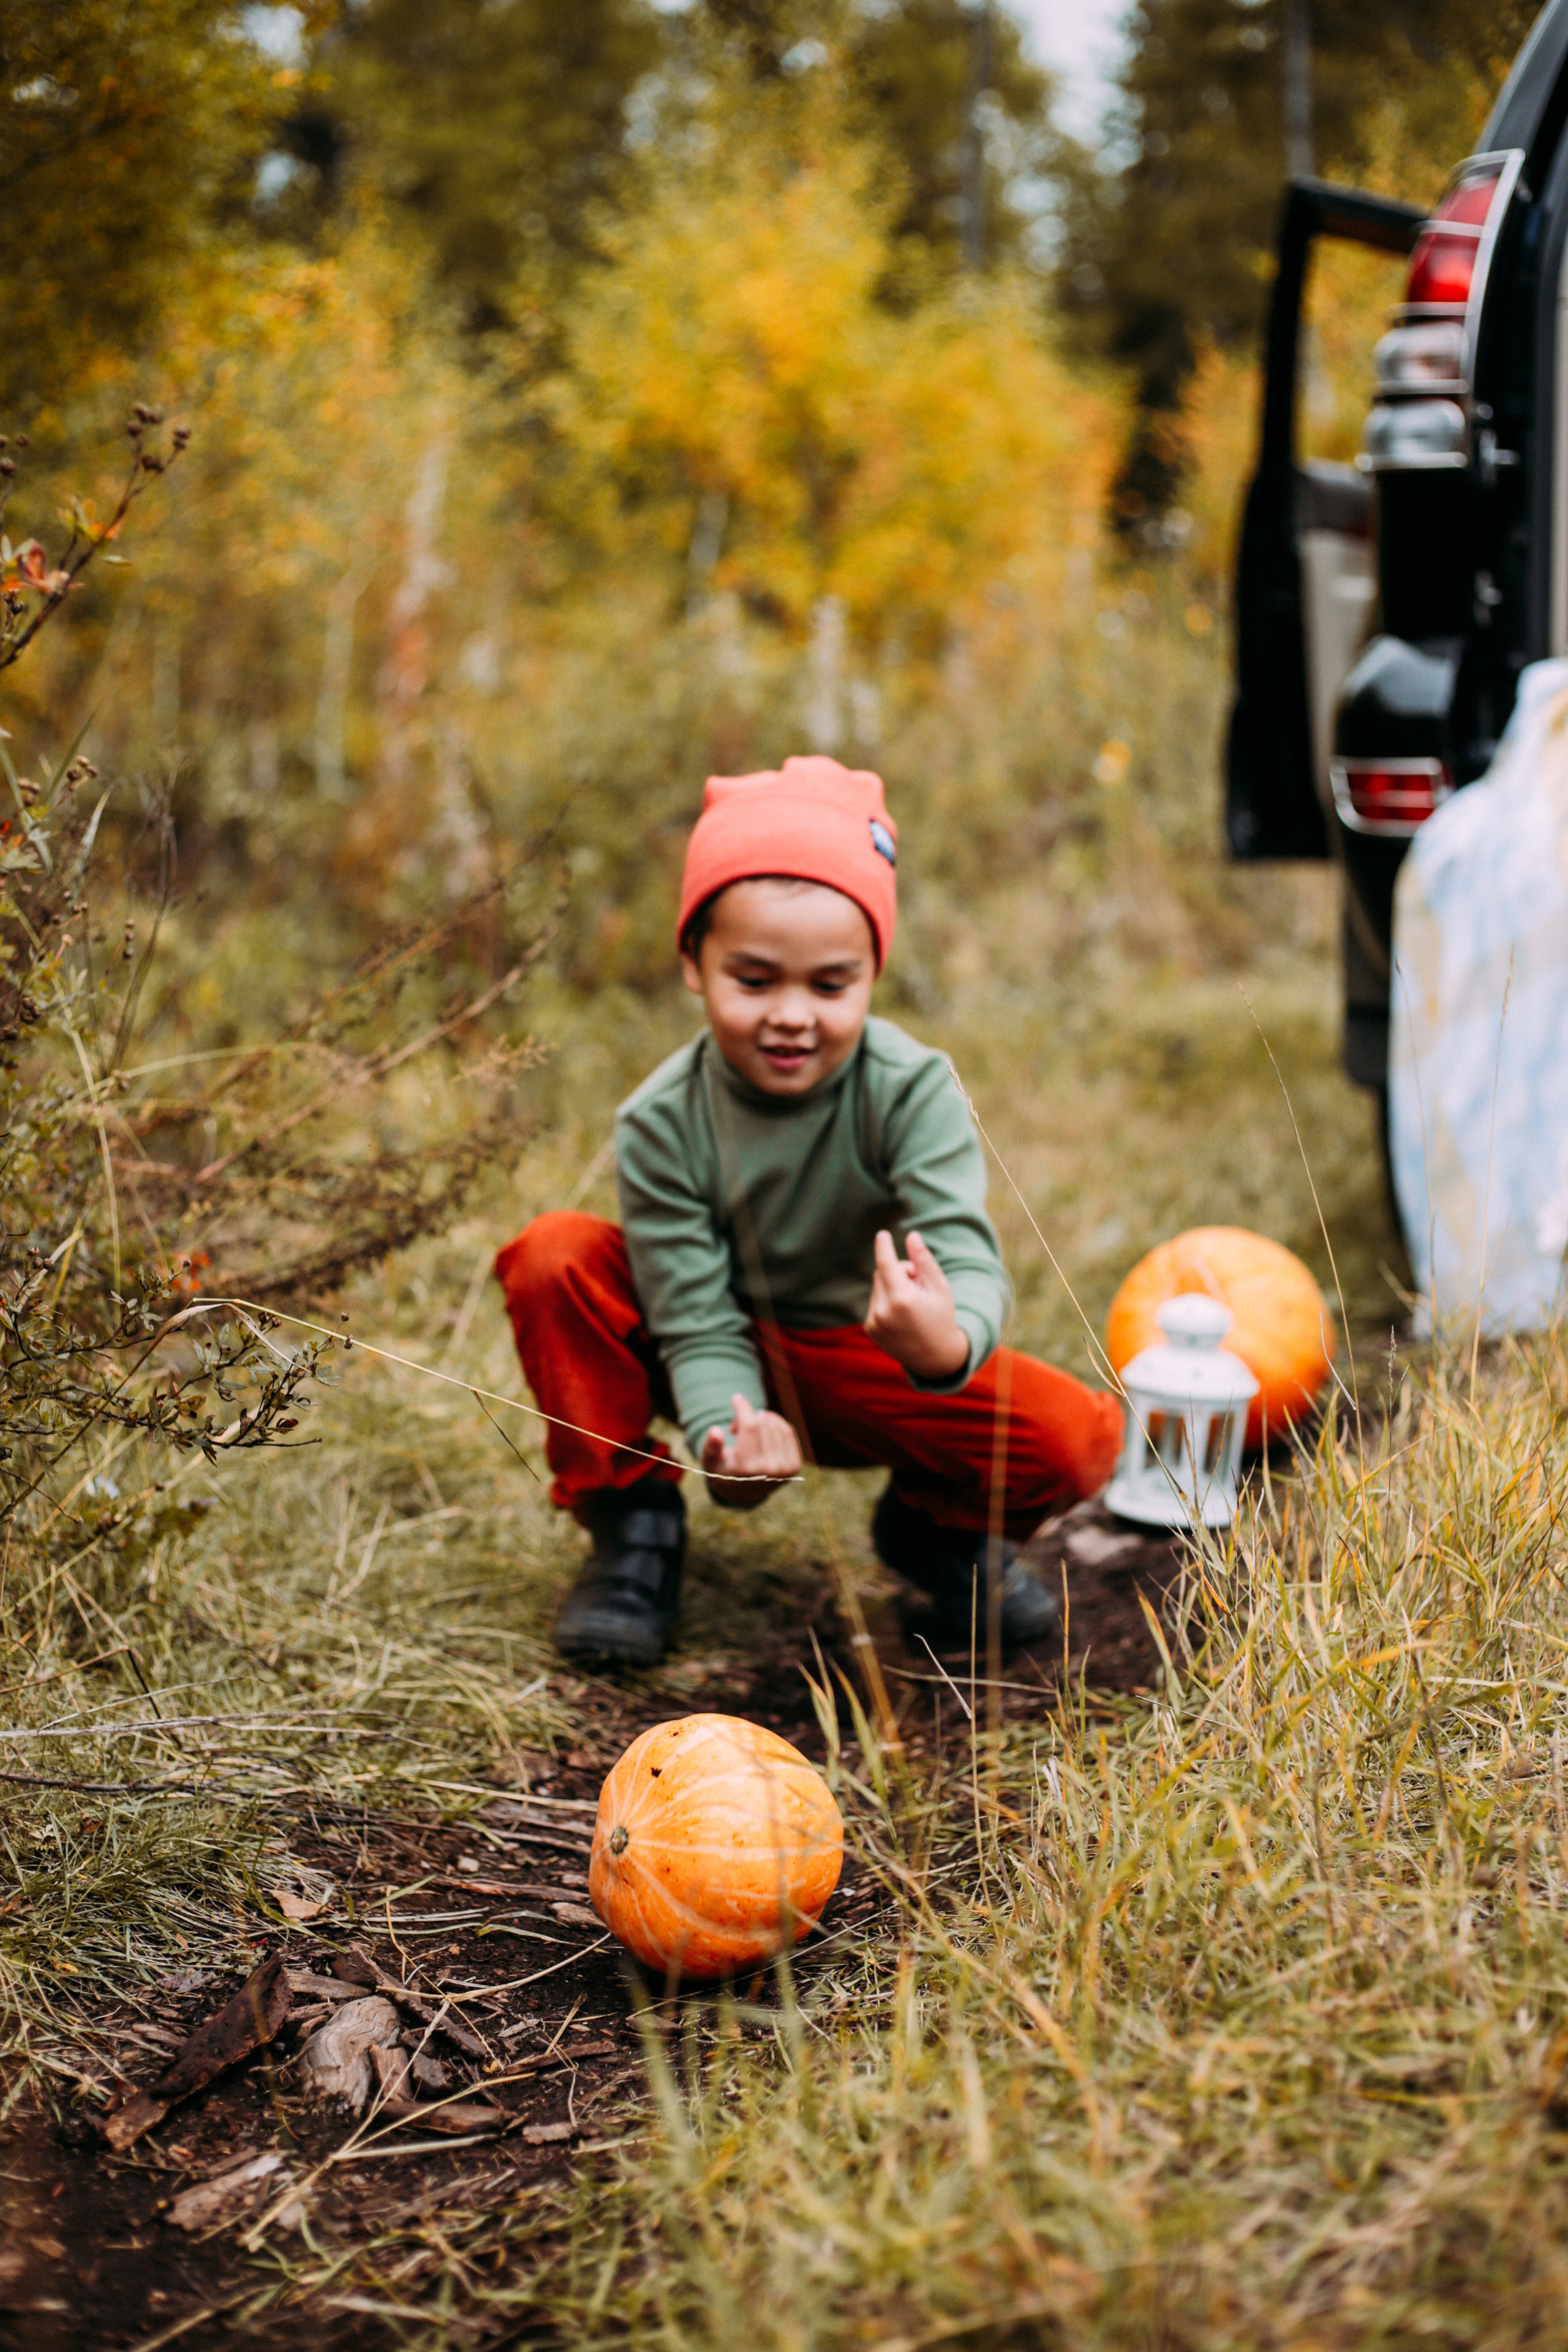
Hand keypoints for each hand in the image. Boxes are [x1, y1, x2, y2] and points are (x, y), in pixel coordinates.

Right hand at [700, 1395, 801, 1510]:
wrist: (744, 1493)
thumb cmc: (724, 1471)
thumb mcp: (711, 1462)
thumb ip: (711, 1446)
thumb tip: (715, 1430)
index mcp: (747, 1468)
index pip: (750, 1427)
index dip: (743, 1408)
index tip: (736, 1398)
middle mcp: (769, 1469)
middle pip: (761, 1424)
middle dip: (747, 1416)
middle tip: (736, 1426)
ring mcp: (785, 1469)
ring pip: (775, 1425)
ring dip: (760, 1420)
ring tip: (748, 1430)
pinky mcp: (794, 1466)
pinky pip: (787, 1431)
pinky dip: (774, 1423)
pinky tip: (763, 1427)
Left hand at [864, 1228, 968, 1381]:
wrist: (935, 1357)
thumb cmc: (942, 1317)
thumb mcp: (939, 1287)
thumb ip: (924, 1261)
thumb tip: (911, 1236)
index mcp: (902, 1299)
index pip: (886, 1264)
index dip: (884, 1247)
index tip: (882, 1234)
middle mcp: (884, 1311)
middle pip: (881, 1273)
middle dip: (898, 1271)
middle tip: (918, 1284)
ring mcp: (874, 1322)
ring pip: (877, 1287)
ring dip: (891, 1287)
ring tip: (911, 1304)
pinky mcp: (870, 1329)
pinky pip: (874, 1302)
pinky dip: (885, 1302)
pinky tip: (902, 1316)